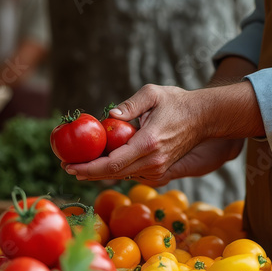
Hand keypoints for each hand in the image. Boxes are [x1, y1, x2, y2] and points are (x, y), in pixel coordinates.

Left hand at [62, 82, 261, 182]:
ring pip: (121, 176)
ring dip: (98, 173)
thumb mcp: (153, 94)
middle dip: (88, 173)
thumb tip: (110, 115)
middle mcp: (153, 161)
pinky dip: (113, 171)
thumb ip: (130, 105)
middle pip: (113, 174)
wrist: (205, 117)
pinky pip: (131, 173)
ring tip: (78, 167)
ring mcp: (158, 169)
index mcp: (148, 143)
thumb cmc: (177, 101)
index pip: (112, 163)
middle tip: (67, 168)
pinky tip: (98, 165)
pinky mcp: (160, 171)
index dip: (89, 168)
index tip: (70, 166)